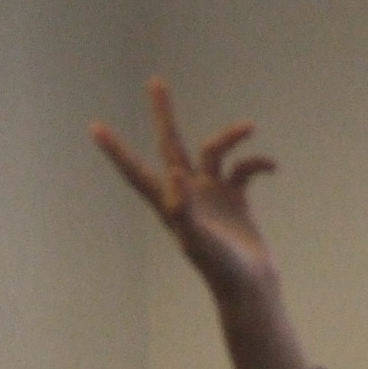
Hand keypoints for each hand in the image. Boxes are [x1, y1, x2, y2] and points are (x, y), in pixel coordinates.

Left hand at [93, 78, 283, 304]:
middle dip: (164, 114)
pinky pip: (244, 167)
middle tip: (156, 82)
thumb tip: (174, 171)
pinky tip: (272, 167)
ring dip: (232, 137)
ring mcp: (212, 193)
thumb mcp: (198, 240)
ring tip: (249, 128)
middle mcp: (187, 193)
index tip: (95, 128)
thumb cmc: (221, 269)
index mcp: (169, 204)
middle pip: (171, 144)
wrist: (251, 286)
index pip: (136, 171)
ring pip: (215, 150)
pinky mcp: (236, 197)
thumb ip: (183, 208)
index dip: (116, 151)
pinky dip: (258, 162)